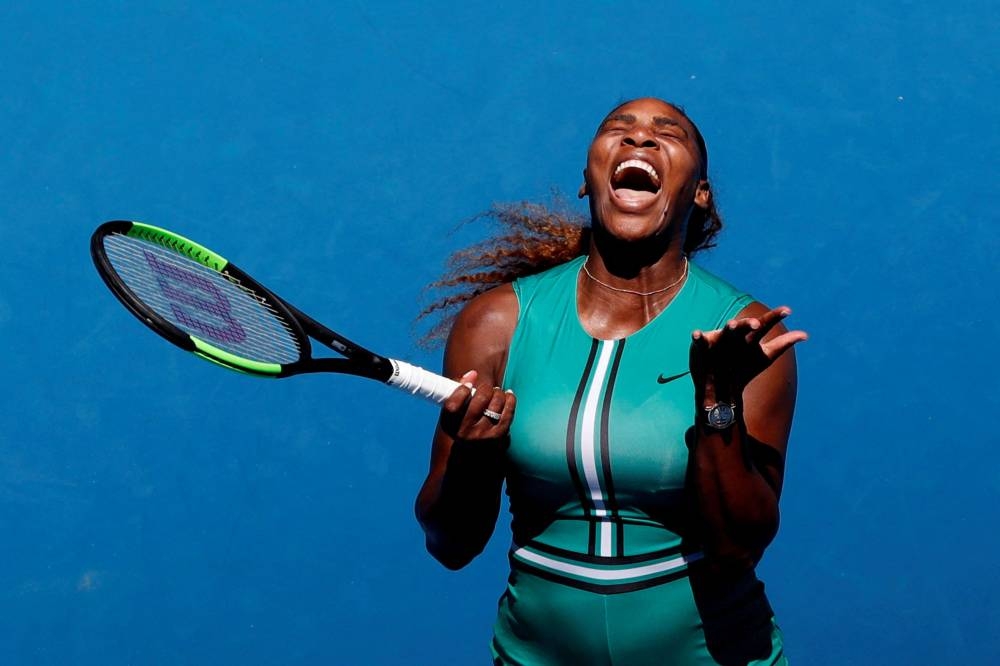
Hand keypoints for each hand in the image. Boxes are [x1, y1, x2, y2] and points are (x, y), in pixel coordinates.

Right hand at [440, 370, 515, 441]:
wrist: (472, 459)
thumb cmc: (462, 429)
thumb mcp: (453, 416)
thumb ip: (457, 394)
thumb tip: (472, 374)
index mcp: (450, 426)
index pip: (453, 405)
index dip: (462, 389)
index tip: (470, 383)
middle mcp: (465, 433)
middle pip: (480, 400)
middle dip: (486, 388)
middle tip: (487, 388)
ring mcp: (482, 436)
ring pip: (496, 404)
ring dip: (498, 393)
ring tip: (497, 392)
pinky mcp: (498, 438)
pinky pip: (507, 414)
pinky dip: (510, 401)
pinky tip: (509, 395)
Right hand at [690, 307, 806, 401]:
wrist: (721, 387)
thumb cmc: (743, 368)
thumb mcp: (765, 356)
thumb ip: (783, 343)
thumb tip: (806, 334)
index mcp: (750, 337)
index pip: (764, 324)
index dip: (775, 316)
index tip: (788, 311)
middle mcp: (735, 335)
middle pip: (744, 326)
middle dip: (750, 324)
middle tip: (758, 324)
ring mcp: (718, 339)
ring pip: (725, 331)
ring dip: (730, 328)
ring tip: (733, 326)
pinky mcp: (701, 346)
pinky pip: (699, 341)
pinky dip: (698, 337)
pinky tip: (697, 335)